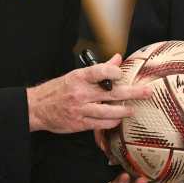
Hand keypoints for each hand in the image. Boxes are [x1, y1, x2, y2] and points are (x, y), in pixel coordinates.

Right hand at [26, 53, 149, 133]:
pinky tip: (118, 120)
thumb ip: (99, 69)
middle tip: (146, 92)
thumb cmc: (59, 89)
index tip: (123, 73)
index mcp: (79, 77)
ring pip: (109, 112)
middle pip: (112, 93)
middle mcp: (81, 93)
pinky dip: (112, 122)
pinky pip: (101, 124)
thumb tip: (118, 58)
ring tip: (133, 109)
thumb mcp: (76, 75)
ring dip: (124, 111)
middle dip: (132, 92)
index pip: (101, 71)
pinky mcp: (80, 124)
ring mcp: (80, 109)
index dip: (115, 71)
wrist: (37, 108)